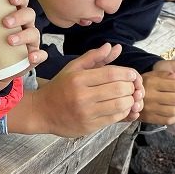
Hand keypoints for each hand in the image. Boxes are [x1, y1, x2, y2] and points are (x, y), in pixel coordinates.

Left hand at [2, 0, 47, 69]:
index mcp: (14, 13)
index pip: (22, 0)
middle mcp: (26, 25)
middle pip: (29, 14)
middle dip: (19, 16)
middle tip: (5, 22)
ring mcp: (31, 41)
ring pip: (34, 33)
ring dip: (23, 35)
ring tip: (9, 40)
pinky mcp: (33, 57)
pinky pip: (40, 55)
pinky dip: (38, 55)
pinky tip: (30, 57)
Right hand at [8, 43, 143, 136]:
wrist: (41, 112)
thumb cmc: (59, 88)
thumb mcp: (73, 68)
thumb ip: (94, 57)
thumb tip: (113, 47)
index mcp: (79, 79)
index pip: (111, 73)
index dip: (127, 73)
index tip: (132, 74)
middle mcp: (82, 96)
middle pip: (118, 89)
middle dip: (131, 87)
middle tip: (132, 86)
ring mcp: (86, 113)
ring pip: (119, 105)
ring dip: (130, 100)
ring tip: (129, 97)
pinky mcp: (89, 126)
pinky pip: (114, 119)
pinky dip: (124, 112)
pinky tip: (122, 107)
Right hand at [141, 68, 174, 124]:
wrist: (127, 97)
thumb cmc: (144, 84)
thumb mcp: (152, 74)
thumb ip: (165, 74)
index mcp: (151, 83)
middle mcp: (150, 96)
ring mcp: (150, 109)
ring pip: (174, 111)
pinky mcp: (150, 118)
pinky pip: (168, 120)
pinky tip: (173, 111)